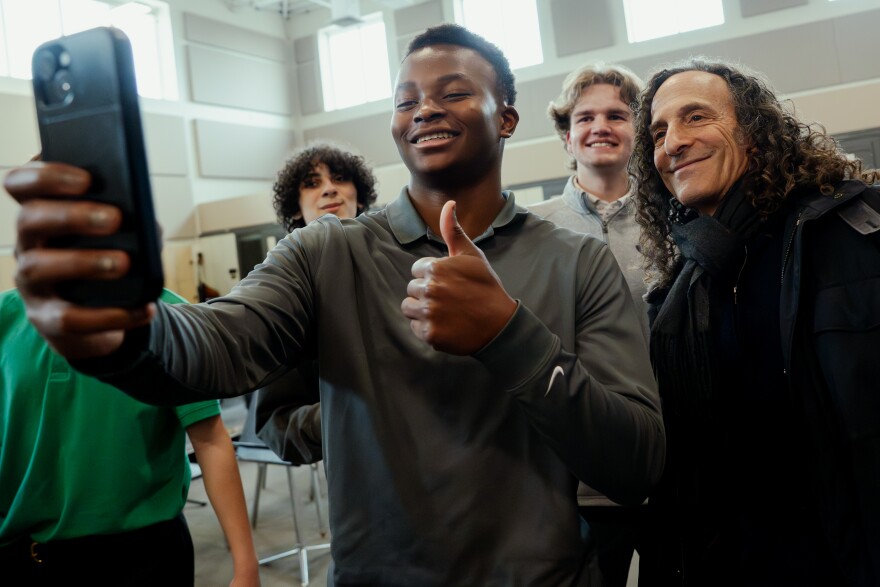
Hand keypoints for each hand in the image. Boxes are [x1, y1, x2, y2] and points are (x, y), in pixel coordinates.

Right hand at [5, 161, 154, 358]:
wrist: (105, 314)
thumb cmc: (111, 259)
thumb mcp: (122, 235)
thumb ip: (130, 219)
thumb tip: (144, 219)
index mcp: (43, 215)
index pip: (20, 184)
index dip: (45, 175)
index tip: (86, 177)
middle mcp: (28, 245)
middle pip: (28, 219)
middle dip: (71, 215)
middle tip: (114, 218)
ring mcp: (33, 284)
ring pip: (38, 266)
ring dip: (84, 262)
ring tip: (124, 263)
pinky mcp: (47, 320)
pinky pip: (71, 319)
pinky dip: (112, 315)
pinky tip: (145, 308)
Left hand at [401, 200, 515, 354]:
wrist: (499, 324)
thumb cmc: (486, 287)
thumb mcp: (472, 256)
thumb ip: (454, 231)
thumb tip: (449, 203)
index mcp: (435, 268)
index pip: (417, 270)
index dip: (432, 276)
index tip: (449, 283)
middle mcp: (429, 290)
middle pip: (411, 289)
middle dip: (426, 293)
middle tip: (449, 298)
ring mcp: (428, 313)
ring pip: (409, 307)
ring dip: (422, 310)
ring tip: (444, 311)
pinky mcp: (429, 334)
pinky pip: (414, 327)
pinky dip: (426, 328)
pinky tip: (444, 324)